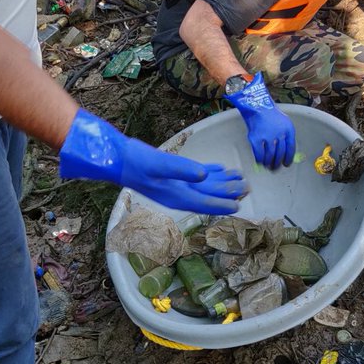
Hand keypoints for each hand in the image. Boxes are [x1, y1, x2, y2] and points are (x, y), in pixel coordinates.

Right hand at [59, 109, 246, 213]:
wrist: (117, 158)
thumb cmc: (135, 162)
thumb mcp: (159, 164)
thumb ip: (182, 169)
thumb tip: (204, 174)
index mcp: (176, 195)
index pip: (204, 202)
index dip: (222, 204)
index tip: (238, 205)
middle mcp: (178, 192)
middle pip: (208, 194)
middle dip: (227, 192)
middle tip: (247, 188)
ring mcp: (175, 185)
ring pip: (204, 185)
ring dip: (222, 182)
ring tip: (239, 179)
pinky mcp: (172, 174)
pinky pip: (195, 175)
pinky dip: (209, 172)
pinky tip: (219, 169)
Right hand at [225, 71, 295, 168]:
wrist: (256, 105)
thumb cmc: (270, 114)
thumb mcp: (283, 122)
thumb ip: (285, 136)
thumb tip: (285, 154)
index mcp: (288, 129)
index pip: (291, 148)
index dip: (289, 158)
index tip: (286, 164)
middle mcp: (279, 134)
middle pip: (280, 154)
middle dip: (278, 163)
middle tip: (275, 168)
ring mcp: (267, 137)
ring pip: (270, 156)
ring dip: (269, 163)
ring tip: (268, 166)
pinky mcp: (256, 139)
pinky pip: (259, 154)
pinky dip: (260, 160)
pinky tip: (260, 162)